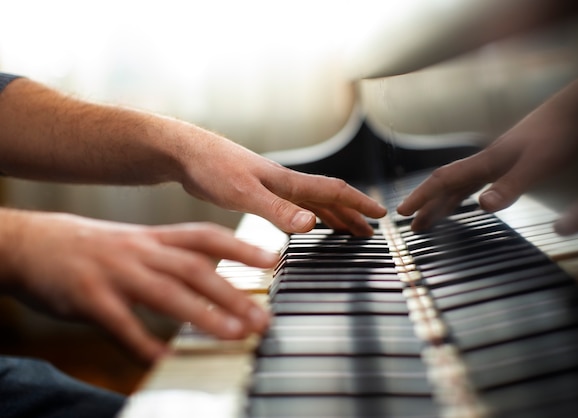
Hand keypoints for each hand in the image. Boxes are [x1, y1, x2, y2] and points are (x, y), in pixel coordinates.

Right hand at [0, 210, 278, 360]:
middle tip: (263, 318)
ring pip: (167, 294)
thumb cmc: (92, 246)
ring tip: (235, 335)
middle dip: (233, 295)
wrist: (32, 242)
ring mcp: (116, 274)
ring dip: (205, 316)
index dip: (242, 246)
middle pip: (195, 269)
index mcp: (154, 238)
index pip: (206, 236)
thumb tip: (214, 268)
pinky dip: (144, 344)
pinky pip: (122, 325)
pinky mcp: (89, 299)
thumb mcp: (138, 242)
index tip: (274, 259)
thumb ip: (173, 254)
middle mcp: (141, 252)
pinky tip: (165, 361)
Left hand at [177, 130, 386, 235]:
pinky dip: (308, 216)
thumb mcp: (245, 194)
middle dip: (352, 215)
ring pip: (312, 204)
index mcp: (288, 183)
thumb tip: (312, 224)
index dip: (358, 204)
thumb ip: (278, 211)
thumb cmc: (213, 168)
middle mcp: (285, 184)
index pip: (334, 192)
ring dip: (333, 216)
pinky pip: (293, 207)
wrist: (186, 155)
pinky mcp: (258, 193)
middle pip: (328, 199)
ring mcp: (272, 188)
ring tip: (348, 230)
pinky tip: (306, 223)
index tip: (380, 215)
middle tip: (370, 232)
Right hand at [397, 92, 577, 229]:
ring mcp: (495, 162)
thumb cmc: (559, 134)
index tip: (403, 211)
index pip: (444, 180)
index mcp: (486, 162)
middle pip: (446, 184)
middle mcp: (485, 162)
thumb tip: (481, 206)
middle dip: (426, 204)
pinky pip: (475, 183)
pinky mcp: (506, 163)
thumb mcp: (537, 165)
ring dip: (442, 202)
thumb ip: (510, 186)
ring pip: (459, 185)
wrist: (577, 110)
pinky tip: (463, 202)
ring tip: (429, 219)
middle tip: (411, 223)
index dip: (422, 197)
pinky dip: (462, 195)